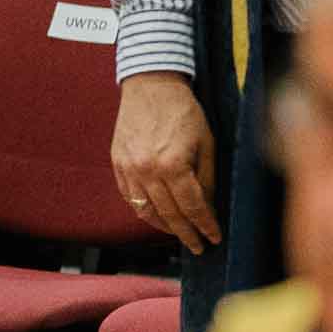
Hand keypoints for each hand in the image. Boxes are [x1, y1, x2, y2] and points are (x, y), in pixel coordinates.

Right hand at [112, 71, 220, 254]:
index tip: (214, 238)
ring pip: (146, 210)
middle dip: (186, 234)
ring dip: (164, 226)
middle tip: (198, 246)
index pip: (192, 207)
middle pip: (169, 215)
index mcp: (173, 164)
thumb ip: (207, 178)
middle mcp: (147, 170)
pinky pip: (130, 197)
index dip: (205, 226)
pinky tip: (157, 215)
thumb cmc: (184, 111)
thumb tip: (207, 208)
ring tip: (179, 233)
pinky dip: (144, 210)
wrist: (151, 85)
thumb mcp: (207, 143)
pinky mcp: (118, 163)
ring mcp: (129, 168)